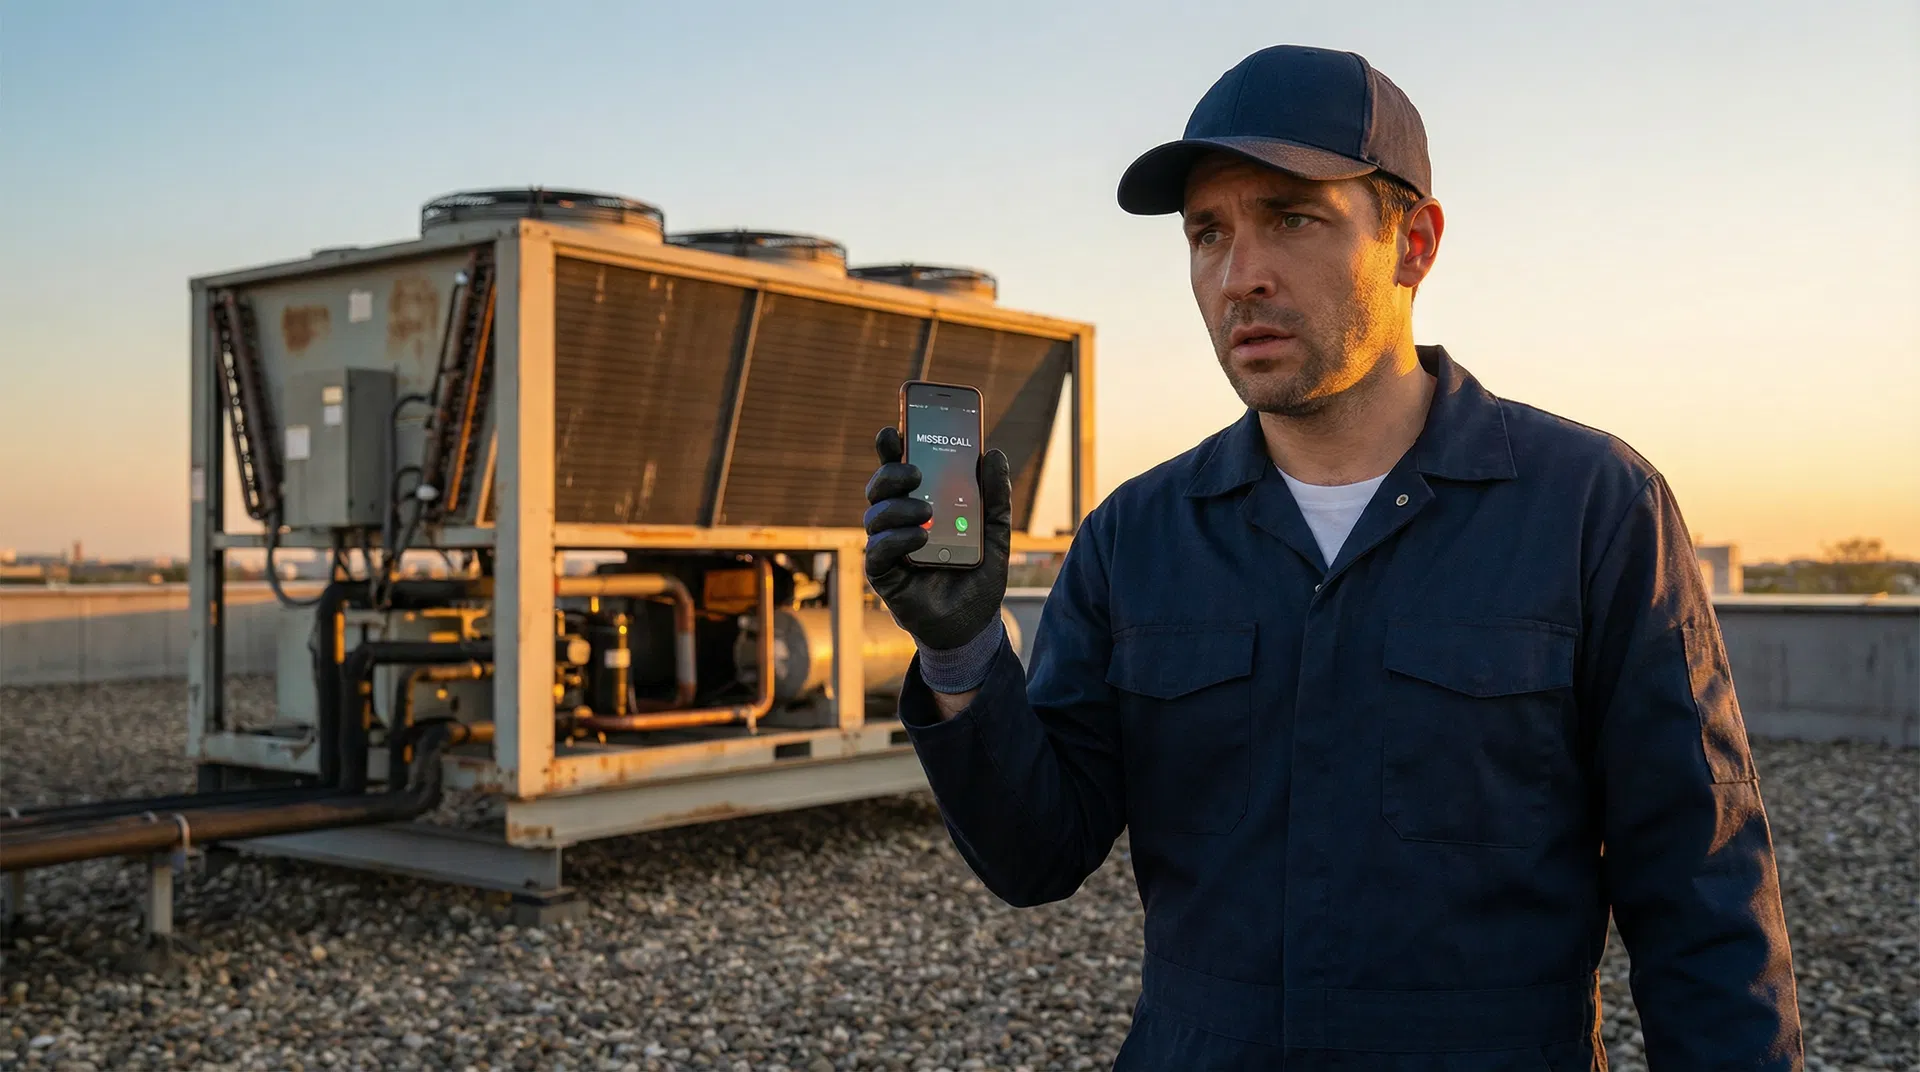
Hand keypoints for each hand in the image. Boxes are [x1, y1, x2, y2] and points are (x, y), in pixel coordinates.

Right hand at [862, 426, 1010, 650]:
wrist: (973, 624)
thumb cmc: (977, 574)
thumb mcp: (996, 531)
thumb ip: (995, 495)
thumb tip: (994, 453)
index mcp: (920, 504)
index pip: (900, 469)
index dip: (892, 448)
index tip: (894, 429)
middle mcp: (898, 521)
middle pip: (880, 487)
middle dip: (891, 472)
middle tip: (915, 472)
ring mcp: (888, 546)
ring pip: (875, 514)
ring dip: (897, 507)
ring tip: (926, 511)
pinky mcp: (883, 574)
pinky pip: (878, 550)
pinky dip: (897, 539)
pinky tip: (920, 538)